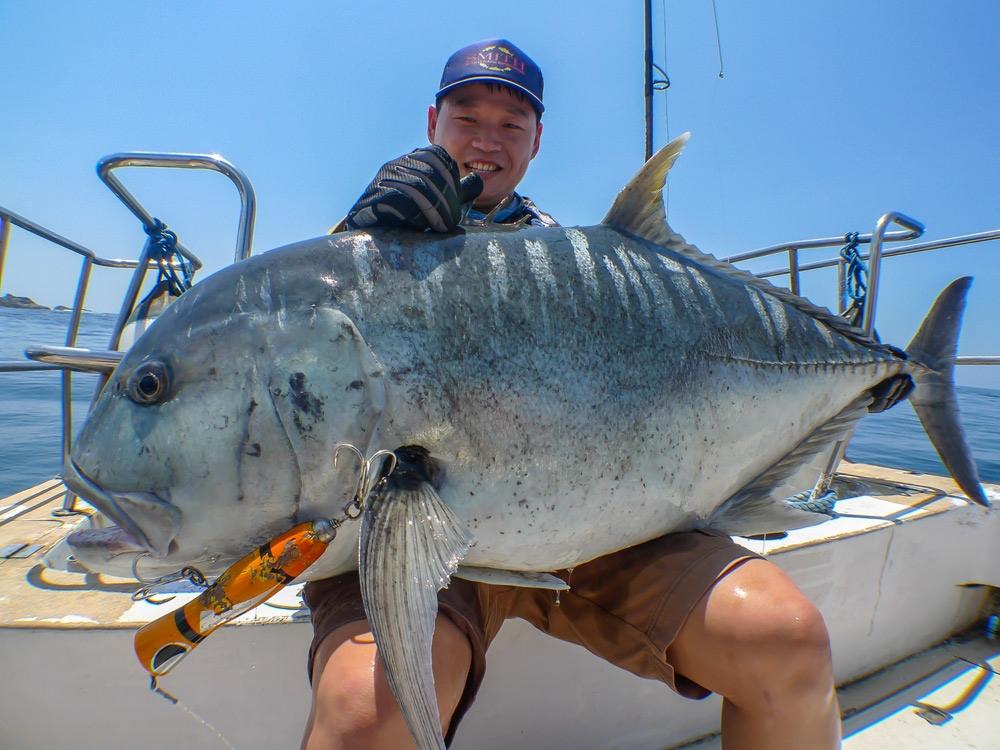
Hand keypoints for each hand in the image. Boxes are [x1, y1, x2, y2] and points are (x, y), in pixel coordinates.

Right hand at [345, 146, 482, 232]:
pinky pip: (397, 199)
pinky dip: (414, 214)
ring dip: (434, 210)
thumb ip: (454, 192)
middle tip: (452, 223)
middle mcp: (396, 164)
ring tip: (441, 228)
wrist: (372, 236)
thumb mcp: (435, 202)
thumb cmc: (407, 218)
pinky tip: (421, 227)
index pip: (438, 156)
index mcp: (412, 160)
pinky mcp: (371, 196)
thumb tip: (478, 181)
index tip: (457, 204)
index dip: (451, 179)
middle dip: (446, 200)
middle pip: (429, 173)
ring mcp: (382, 179)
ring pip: (416, 186)